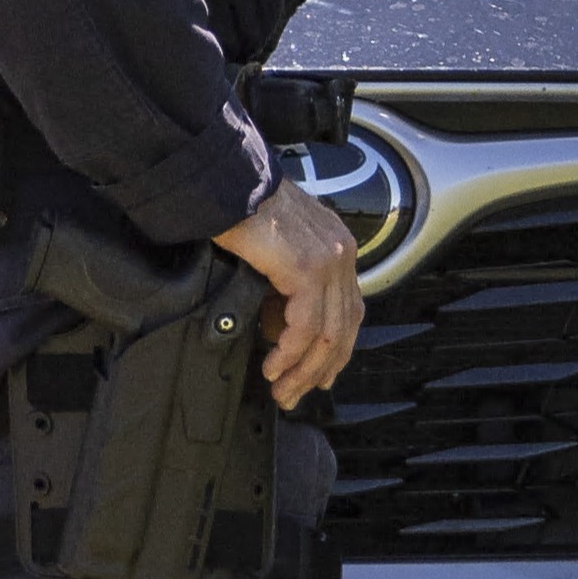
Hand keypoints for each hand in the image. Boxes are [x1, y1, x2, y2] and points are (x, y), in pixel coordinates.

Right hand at [212, 180, 362, 405]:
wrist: (227, 183)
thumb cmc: (243, 212)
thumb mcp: (279, 252)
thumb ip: (291, 287)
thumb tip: (283, 333)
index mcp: (339, 247)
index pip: (351, 311)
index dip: (337, 351)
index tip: (319, 378)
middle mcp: (342, 252)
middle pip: (345, 328)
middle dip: (320, 370)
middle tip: (295, 395)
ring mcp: (329, 260)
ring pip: (327, 334)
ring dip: (303, 370)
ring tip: (281, 389)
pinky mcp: (307, 268)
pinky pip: (305, 327)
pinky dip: (290, 354)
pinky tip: (274, 366)